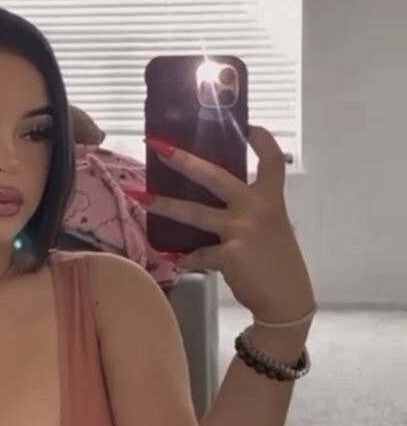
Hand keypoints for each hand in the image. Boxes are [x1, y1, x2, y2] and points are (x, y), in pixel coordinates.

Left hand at [143, 126, 314, 323]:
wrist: (286, 300)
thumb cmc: (277, 261)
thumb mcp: (272, 227)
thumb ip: (251, 210)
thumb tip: (214, 200)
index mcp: (272, 198)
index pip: (272, 160)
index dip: (260, 139)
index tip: (246, 124)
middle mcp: (257, 208)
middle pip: (215, 176)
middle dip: (183, 160)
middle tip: (158, 146)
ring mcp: (242, 230)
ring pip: (194, 213)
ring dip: (164, 205)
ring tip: (139, 197)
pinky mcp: (229, 254)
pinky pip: (197, 253)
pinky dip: (186, 257)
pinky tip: (176, 259)